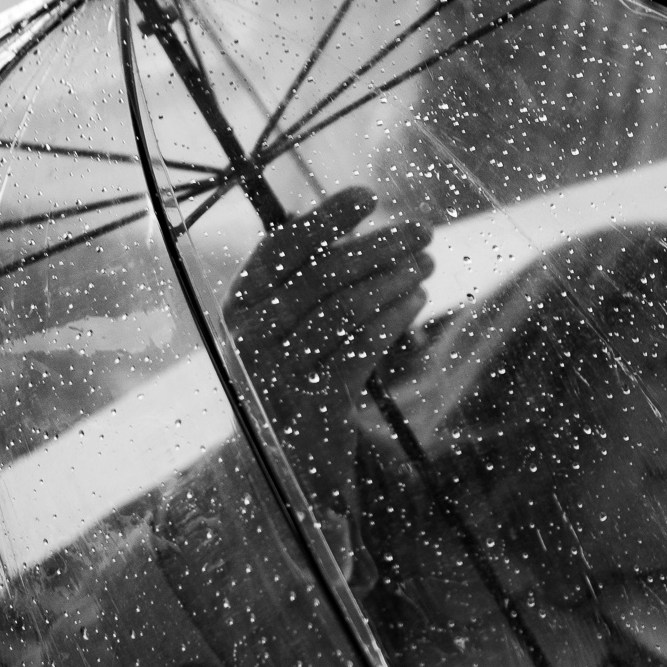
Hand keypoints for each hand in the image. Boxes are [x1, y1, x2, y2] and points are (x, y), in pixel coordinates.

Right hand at [225, 186, 431, 511]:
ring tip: (427, 263)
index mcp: (239, 308)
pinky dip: (393, 318)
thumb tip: (355, 231)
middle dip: (378, 245)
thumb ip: (306, 287)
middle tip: (423, 230)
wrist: (281, 470)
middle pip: (321, 274)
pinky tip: (417, 299)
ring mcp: (278, 372)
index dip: (326, 218)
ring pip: (343, 308)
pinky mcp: (312, 404)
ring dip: (393, 278)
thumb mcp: (285, 334)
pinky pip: (359, 348)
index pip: (281, 248)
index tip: (368, 195)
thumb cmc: (291, 388)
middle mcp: (249, 337)